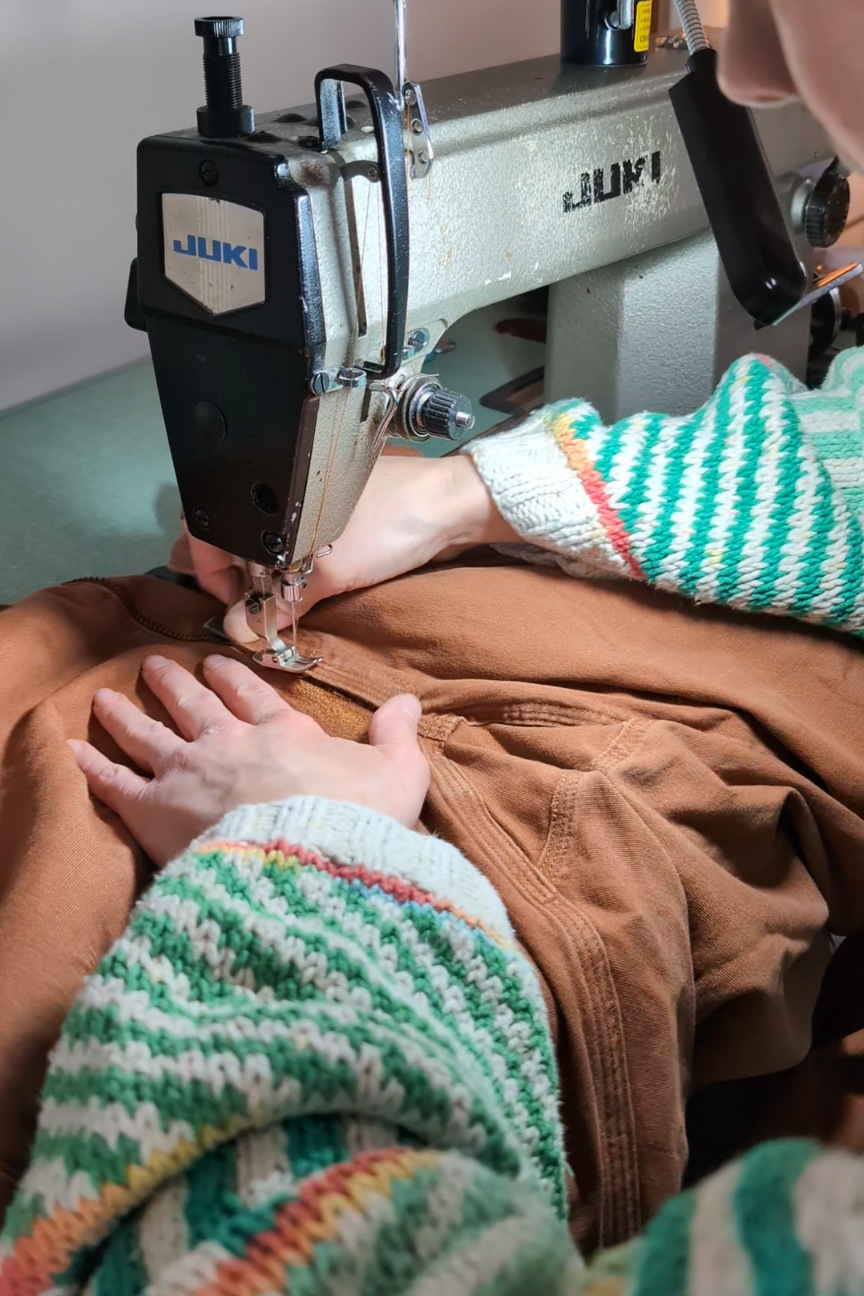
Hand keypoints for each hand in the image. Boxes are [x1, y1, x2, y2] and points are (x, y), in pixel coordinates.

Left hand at [70, 655, 429, 866]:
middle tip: (157, 667)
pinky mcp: (155, 809)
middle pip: (195, 704)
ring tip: (106, 696)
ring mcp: (188, 772)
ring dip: (127, 713)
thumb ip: (397, 736)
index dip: (237, 679)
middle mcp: (230, 742)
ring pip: (148, 733)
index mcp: (284, 733)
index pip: (255, 696)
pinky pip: (115, 782)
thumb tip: (407, 699)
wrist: (311, 866)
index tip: (221, 664)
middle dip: (176, 684)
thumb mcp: (399, 774)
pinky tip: (73, 751)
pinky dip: (92, 765)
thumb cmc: (360, 823)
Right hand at [188, 453, 516, 644]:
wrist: (449, 504)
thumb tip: (237, 631)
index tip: (232, 604)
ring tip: (276, 597)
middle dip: (233, 573)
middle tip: (251, 603)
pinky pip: (289, 538)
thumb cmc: (387, 525)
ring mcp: (299, 497)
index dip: (209, 573)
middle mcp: (273, 486)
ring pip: (258, 539)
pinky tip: (299, 583)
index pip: (203, 530)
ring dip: (262, 570)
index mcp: (262, 485)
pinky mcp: (324, 509)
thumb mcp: (329, 572)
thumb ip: (279, 603)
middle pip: (227, 534)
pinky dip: (287, 562)